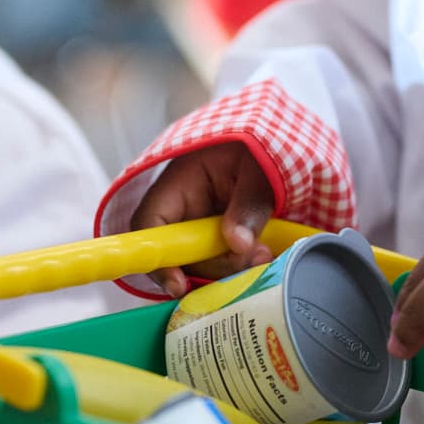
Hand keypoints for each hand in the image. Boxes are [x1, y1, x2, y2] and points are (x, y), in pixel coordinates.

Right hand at [131, 142, 276, 296]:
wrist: (274, 138)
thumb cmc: (259, 146)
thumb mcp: (259, 169)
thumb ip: (249, 204)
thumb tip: (238, 245)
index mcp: (179, 181)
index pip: (148, 224)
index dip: (156, 258)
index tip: (178, 285)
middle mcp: (183, 207)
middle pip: (177, 254)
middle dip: (212, 267)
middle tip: (250, 261)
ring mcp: (200, 223)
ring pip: (202, 262)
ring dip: (231, 266)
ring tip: (264, 253)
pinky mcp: (219, 235)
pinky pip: (220, 259)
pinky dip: (239, 263)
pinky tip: (262, 254)